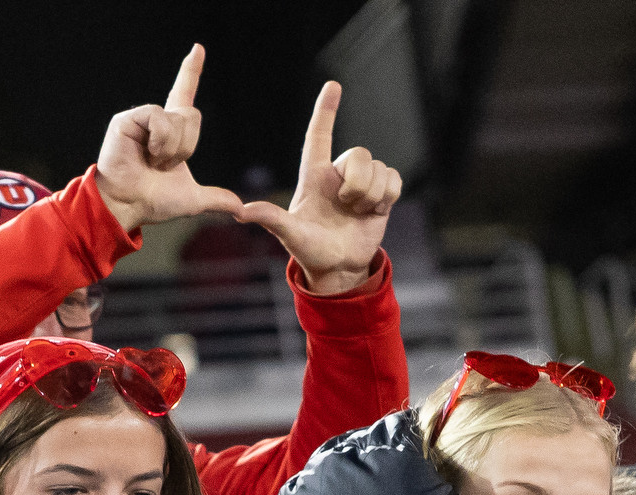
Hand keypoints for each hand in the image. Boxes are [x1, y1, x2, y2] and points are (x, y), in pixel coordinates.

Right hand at [94, 46, 241, 234]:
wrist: (129, 207)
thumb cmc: (153, 201)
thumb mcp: (192, 199)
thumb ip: (216, 199)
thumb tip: (240, 209)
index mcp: (171, 131)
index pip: (184, 93)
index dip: (191, 71)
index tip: (198, 48)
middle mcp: (157, 119)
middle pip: (191, 115)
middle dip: (186, 147)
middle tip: (164, 165)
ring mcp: (141, 117)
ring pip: (176, 120)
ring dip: (171, 149)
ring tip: (151, 161)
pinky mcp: (127, 119)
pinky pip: (159, 120)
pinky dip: (160, 142)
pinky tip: (145, 154)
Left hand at [232, 81, 401, 296]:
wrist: (339, 268)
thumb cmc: (310, 250)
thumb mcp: (290, 235)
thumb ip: (271, 219)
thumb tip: (241, 211)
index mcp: (314, 175)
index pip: (319, 135)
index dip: (325, 110)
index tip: (332, 85)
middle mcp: (338, 173)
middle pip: (359, 153)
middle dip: (359, 184)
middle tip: (348, 207)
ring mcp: (361, 182)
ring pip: (378, 168)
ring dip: (372, 196)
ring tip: (359, 214)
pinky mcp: (381, 192)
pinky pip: (394, 179)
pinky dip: (388, 197)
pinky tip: (375, 213)